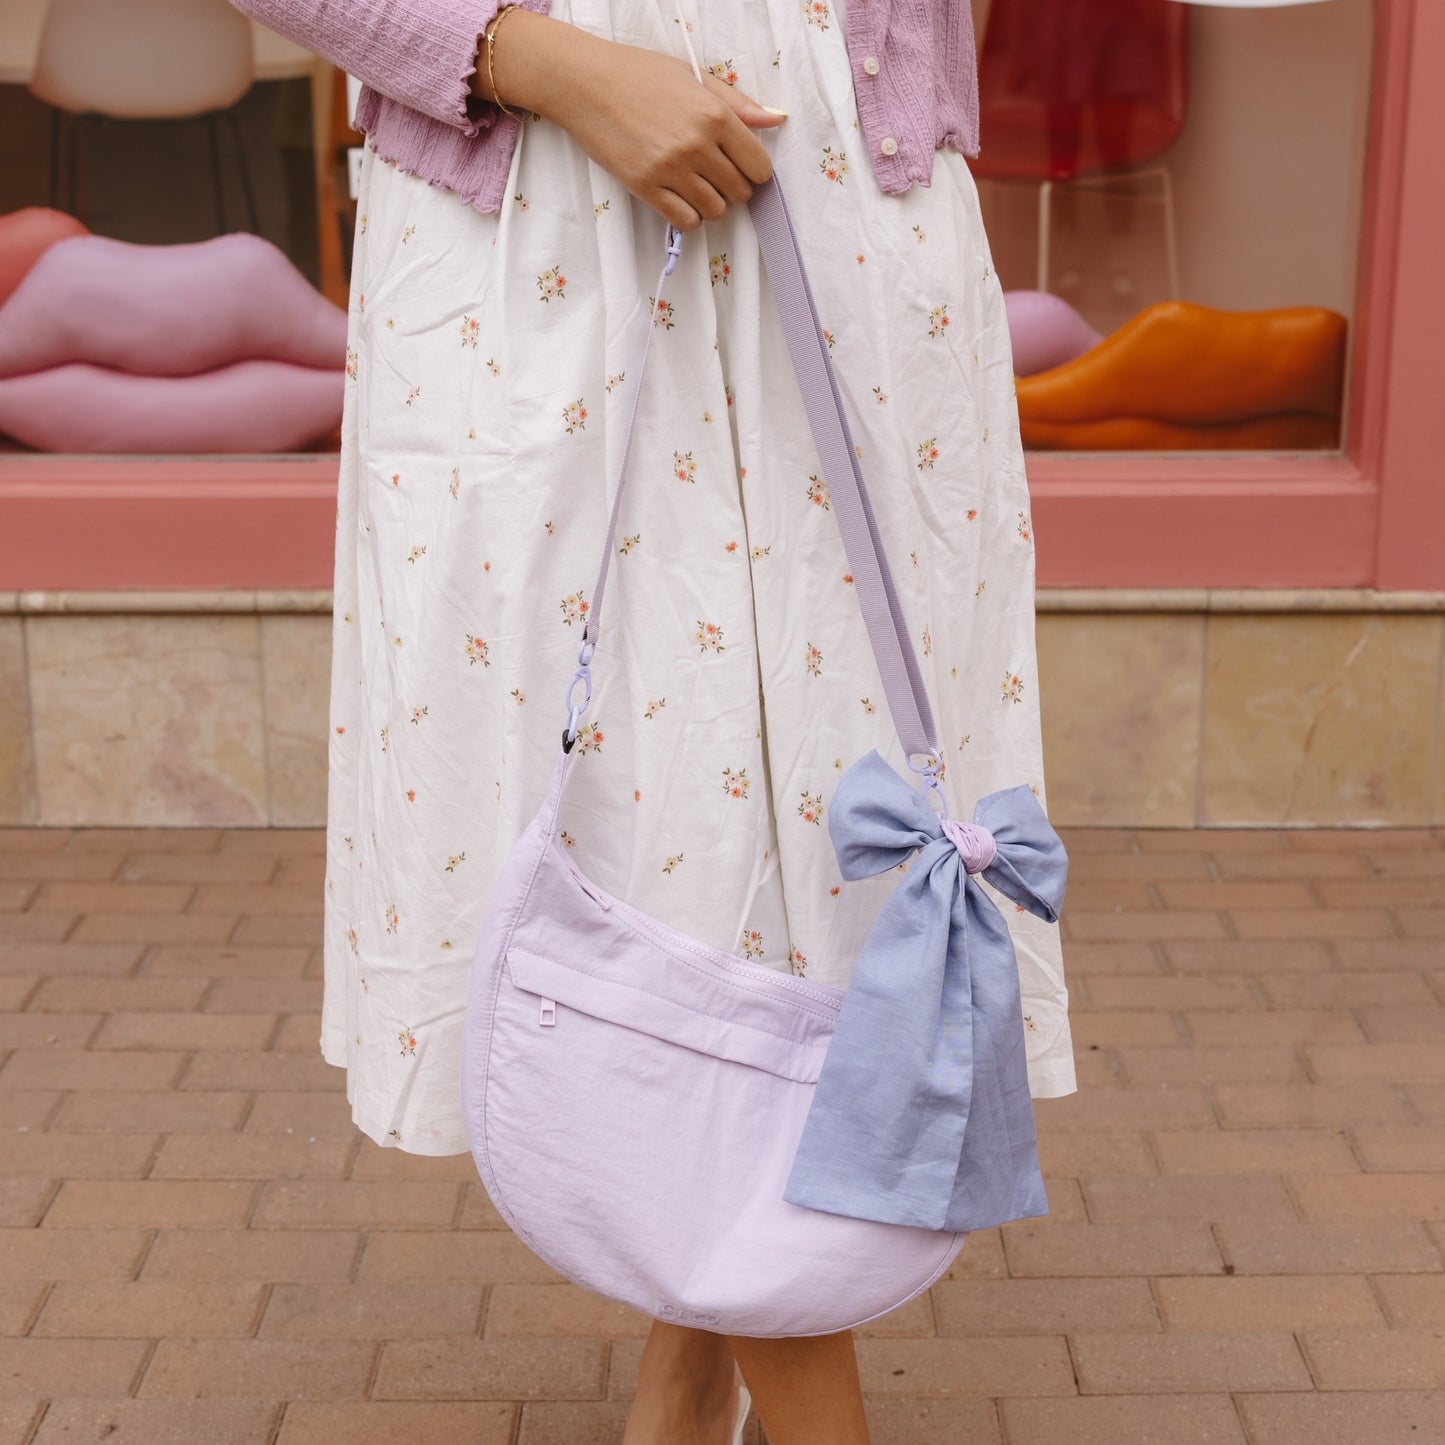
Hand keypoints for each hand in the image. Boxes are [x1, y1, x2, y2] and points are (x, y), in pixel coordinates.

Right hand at [478, 12, 785, 229]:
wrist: (586, 83)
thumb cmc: (640, 74)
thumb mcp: (693, 77)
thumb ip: (737, 103)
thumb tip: (777, 120)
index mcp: (714, 114)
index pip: (758, 166)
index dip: (754, 171)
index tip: (741, 167)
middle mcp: (696, 144)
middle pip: (739, 192)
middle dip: (732, 188)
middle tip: (714, 174)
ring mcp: (670, 169)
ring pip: (715, 210)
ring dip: (710, 204)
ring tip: (694, 185)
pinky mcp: (646, 187)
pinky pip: (685, 221)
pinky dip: (688, 216)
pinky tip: (678, 198)